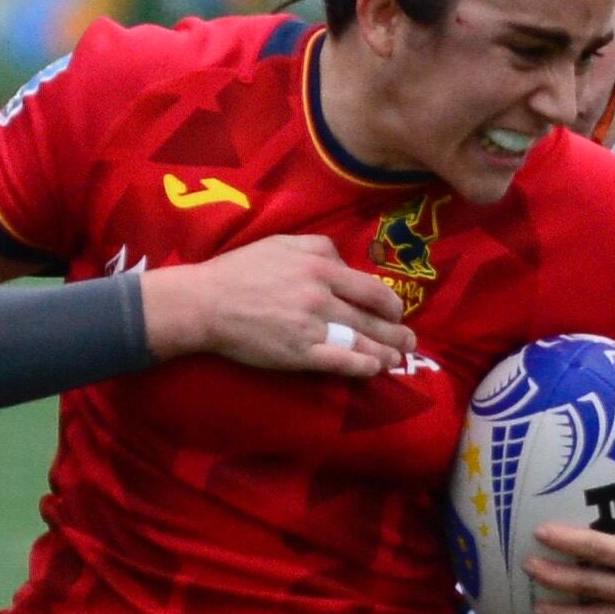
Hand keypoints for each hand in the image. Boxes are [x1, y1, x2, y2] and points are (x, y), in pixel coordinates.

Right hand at [143, 235, 413, 376]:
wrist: (205, 302)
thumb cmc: (239, 271)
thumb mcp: (282, 244)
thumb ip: (318, 248)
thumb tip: (344, 263)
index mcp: (320, 265)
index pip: (371, 287)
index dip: (391, 304)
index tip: (395, 312)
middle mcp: (322, 294)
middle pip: (373, 316)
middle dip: (397, 331)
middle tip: (409, 339)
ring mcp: (312, 325)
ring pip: (363, 340)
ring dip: (387, 351)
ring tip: (398, 358)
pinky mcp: (299, 352)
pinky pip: (341, 361)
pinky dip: (363, 366)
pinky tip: (375, 369)